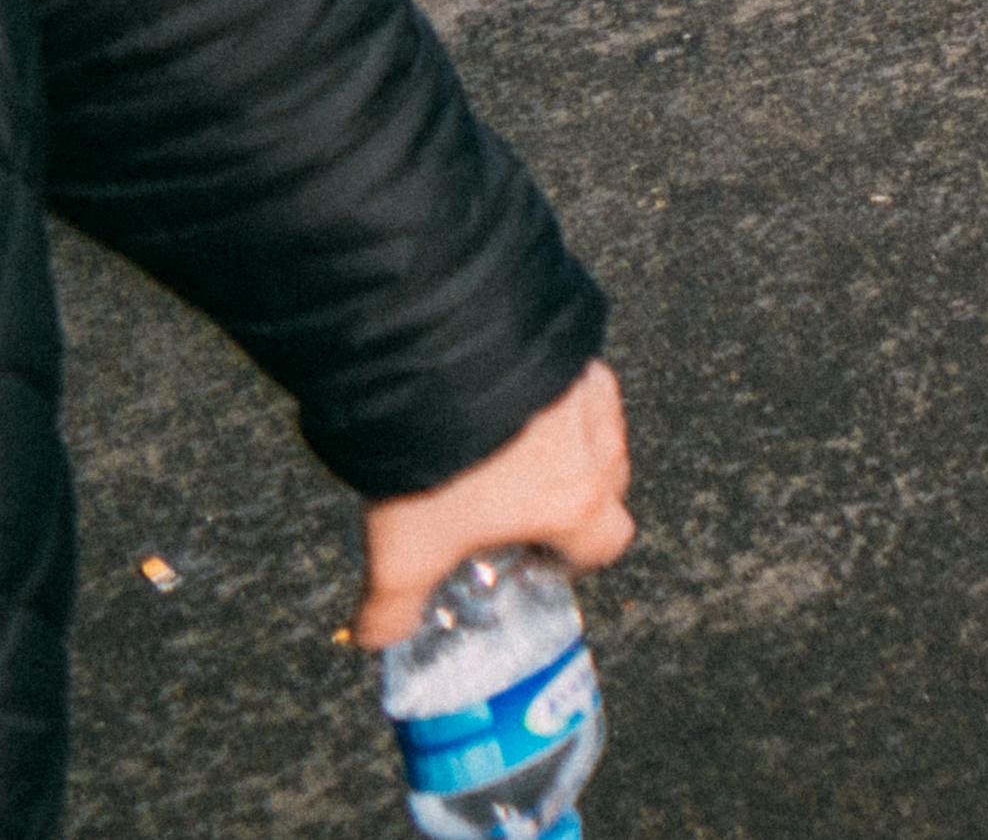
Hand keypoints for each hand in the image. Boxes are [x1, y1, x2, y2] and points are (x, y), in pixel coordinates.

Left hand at [351, 353, 630, 645]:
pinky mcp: (574, 351)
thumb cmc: (439, 467)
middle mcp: (599, 449)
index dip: (572, 558)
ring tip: (498, 449)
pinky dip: (548, 399)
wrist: (442, 367)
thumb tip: (379, 636)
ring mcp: (590, 394)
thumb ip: (393, 608)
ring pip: (594, 434)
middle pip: (607, 486)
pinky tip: (501, 403)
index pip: (606, 544)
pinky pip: (575, 386)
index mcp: (576, 505)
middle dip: (568, 499)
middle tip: (507, 505)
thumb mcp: (403, 555)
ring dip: (560, 446)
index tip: (531, 556)